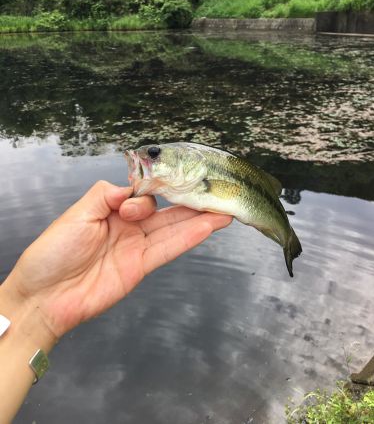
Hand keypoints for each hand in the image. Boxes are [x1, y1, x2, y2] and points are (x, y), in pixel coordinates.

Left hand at [3, 181, 231, 339]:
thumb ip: (106, 194)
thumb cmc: (53, 252)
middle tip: (216, 193)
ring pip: (172, 229)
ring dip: (198, 220)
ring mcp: (136, 246)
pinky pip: (168, 249)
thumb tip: (132, 188)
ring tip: (223, 211)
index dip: (157, 188)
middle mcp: (128, 226)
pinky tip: (207, 228)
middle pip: (165, 211)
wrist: (45, 296)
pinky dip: (188, 239)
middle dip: (190, 203)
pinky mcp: (141, 266)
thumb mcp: (77, 213)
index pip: (143, 193)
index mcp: (111, 209)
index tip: (169, 183)